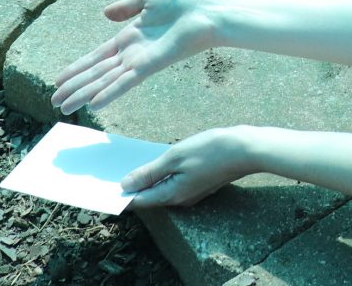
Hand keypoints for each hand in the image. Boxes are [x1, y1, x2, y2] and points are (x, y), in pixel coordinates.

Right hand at [50, 0, 214, 114]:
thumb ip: (126, 7)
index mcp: (129, 38)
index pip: (97, 57)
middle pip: (96, 73)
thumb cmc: (184, 1)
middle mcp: (132, 54)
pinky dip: (109, 92)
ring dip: (84, 94)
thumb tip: (105, 13)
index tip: (59, 80)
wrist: (207, 8)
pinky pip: (126, 81)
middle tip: (54, 102)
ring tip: (64, 109)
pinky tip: (93, 104)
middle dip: (74, 87)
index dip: (78, 68)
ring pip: (105, 81)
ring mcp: (140, 61)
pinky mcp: (151, 65)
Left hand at [122, 127, 253, 208]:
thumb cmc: (211, 150)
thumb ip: (149, 172)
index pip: (138, 201)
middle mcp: (180, 199)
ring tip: (132, 161)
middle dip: (132, 185)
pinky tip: (158, 159)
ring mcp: (191, 192)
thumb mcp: (175, 157)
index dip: (121, 195)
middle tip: (114, 170)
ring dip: (147, 178)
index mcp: (171, 195)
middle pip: (149, 196)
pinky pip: (174, 182)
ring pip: (161, 188)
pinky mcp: (199, 183)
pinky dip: (162, 173)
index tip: (105, 186)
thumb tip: (125, 185)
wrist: (245, 149)